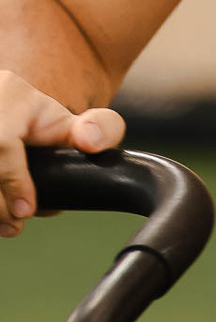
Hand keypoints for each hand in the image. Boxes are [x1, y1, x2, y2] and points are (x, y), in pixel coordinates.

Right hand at [0, 71, 124, 236]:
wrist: (10, 110)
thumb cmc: (40, 123)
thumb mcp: (72, 120)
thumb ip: (100, 129)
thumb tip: (91, 142)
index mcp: (11, 94)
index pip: (2, 140)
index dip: (12, 178)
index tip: (26, 210)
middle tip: (16, 223)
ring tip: (6, 226)